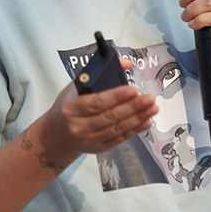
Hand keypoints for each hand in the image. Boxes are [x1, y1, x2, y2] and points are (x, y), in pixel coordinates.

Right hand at [39, 58, 157, 167]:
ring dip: (138, 117)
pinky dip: (135, 130)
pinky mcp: (99, 148)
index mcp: (72, 108)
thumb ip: (99, 73)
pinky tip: (146, 121)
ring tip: (152, 107)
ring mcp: (89, 139)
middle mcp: (79, 126)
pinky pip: (120, 138)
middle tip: (148, 98)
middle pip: (111, 116)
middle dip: (133, 107)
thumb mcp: (75, 87)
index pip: (96, 102)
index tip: (132, 89)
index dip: (116, 96)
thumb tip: (124, 63)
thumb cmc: (68, 107)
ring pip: (118, 128)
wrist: (57, 134)